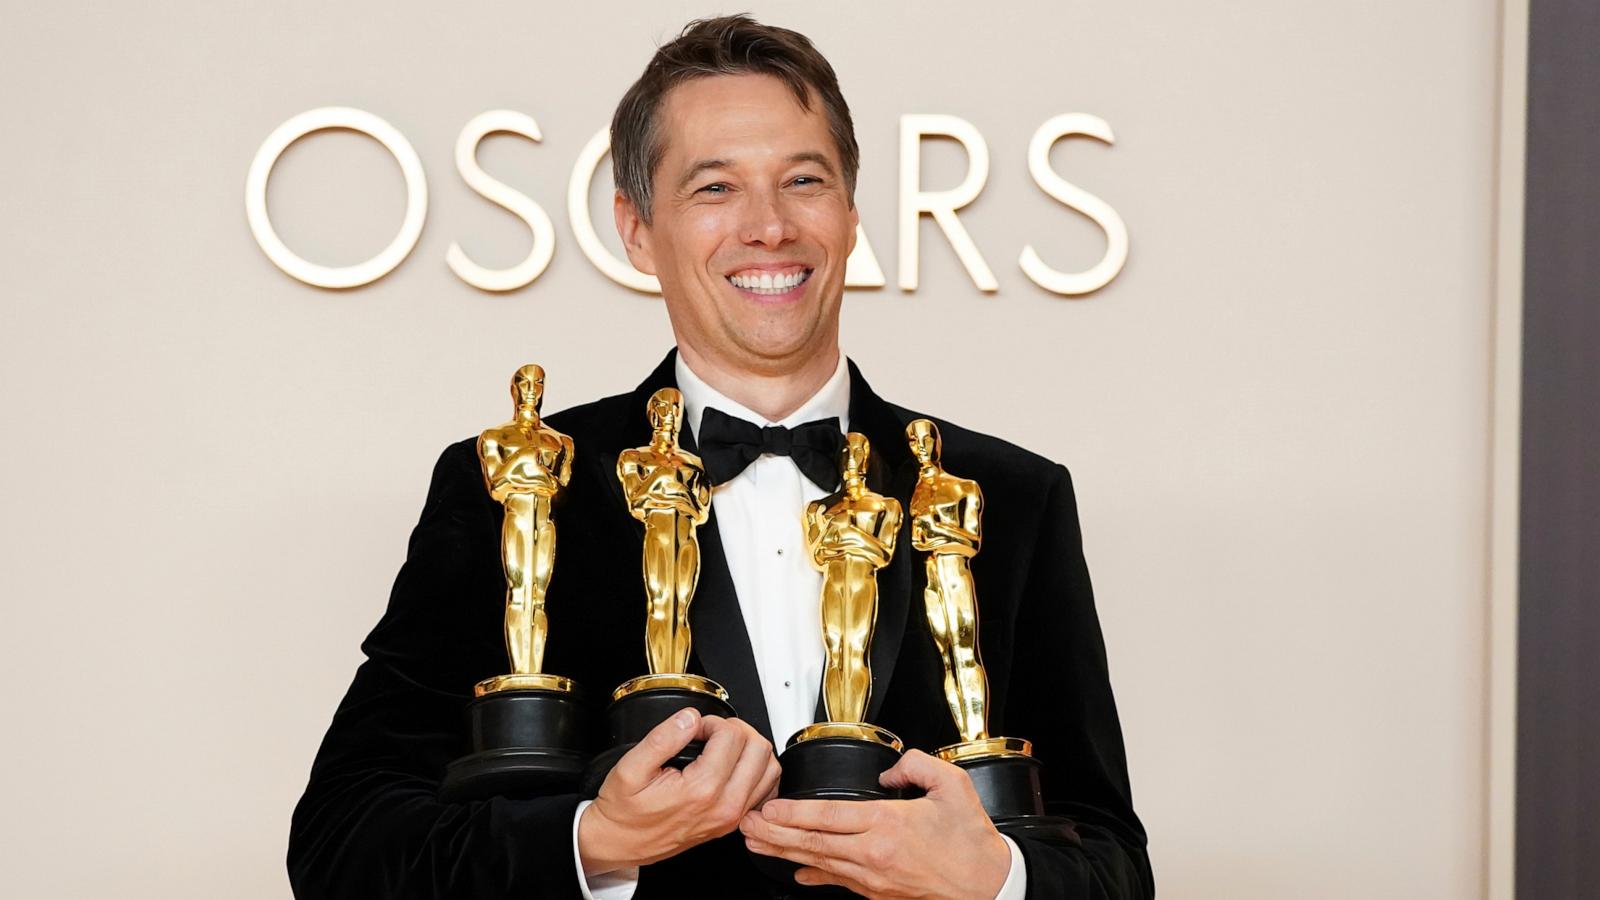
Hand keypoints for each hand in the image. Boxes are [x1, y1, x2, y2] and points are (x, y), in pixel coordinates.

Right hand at [578, 708, 779, 876]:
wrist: (620, 843)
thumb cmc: (624, 811)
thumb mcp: (630, 768)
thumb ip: (663, 738)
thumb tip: (690, 718)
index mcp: (701, 790)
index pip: (731, 737)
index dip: (711, 722)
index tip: (694, 729)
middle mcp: (724, 806)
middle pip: (758, 749)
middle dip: (736, 730)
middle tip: (711, 732)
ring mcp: (732, 816)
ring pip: (769, 768)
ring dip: (750, 748)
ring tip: (723, 745)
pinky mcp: (732, 822)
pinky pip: (765, 790)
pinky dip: (757, 771)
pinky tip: (736, 765)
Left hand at [739, 749, 1010, 899]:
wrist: (989, 887)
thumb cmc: (971, 841)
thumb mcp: (952, 784)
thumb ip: (915, 764)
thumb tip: (890, 769)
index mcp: (887, 824)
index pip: (827, 817)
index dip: (792, 813)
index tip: (768, 807)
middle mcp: (873, 854)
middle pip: (812, 843)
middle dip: (773, 834)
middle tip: (746, 826)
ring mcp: (873, 879)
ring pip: (818, 863)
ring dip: (783, 854)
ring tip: (757, 845)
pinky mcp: (878, 894)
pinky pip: (838, 882)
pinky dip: (814, 876)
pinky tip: (796, 874)